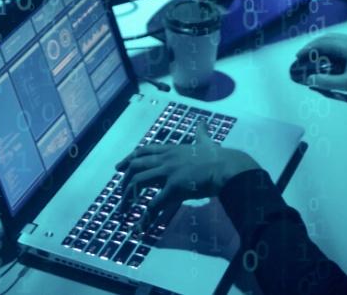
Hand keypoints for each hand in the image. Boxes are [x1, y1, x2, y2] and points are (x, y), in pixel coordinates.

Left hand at [115, 122, 257, 229]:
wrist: (227, 167)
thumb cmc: (218, 156)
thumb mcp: (206, 141)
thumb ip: (201, 133)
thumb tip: (203, 123)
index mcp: (171, 149)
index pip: (143, 151)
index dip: (128, 159)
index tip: (119, 168)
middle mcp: (166, 159)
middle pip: (135, 165)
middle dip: (124, 178)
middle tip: (120, 191)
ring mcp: (168, 172)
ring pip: (138, 181)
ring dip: (128, 196)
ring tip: (124, 208)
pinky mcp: (174, 187)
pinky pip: (154, 203)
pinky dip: (145, 215)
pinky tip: (141, 224)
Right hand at [295, 32, 346, 101]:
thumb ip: (327, 81)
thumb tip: (310, 79)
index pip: (323, 43)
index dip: (309, 49)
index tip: (298, 56)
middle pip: (328, 37)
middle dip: (314, 45)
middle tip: (303, 55)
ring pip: (336, 38)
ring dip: (323, 45)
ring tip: (314, 56)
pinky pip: (343, 42)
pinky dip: (332, 47)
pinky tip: (330, 57)